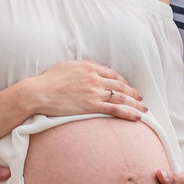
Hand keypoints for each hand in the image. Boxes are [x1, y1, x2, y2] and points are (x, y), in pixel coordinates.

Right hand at [24, 60, 146, 120]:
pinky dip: (128, 113)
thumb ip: (85, 66)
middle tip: (141, 98)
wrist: (39, 92)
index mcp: (89, 67)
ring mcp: (94, 92)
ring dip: (135, 103)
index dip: (123, 81)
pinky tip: (138, 117)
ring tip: (144, 109)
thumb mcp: (68, 66)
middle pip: (121, 85)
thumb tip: (99, 68)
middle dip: (133, 92)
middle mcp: (94, 78)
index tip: (128, 87)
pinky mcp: (92, 105)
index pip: (112, 74)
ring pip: (121, 97)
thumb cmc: (49, 80)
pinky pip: (115, 109)